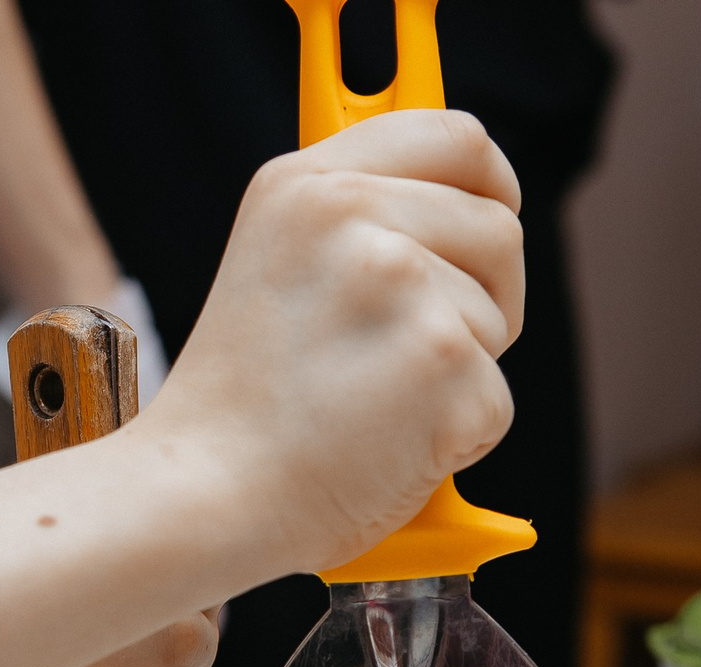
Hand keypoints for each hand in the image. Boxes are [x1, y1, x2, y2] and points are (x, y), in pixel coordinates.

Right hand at [135, 110, 525, 580]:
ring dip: (458, 374)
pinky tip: (382, 448)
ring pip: (499, 319)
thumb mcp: (273, 264)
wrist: (202, 495)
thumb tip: (466, 199)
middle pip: (498, 230)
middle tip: (406, 355)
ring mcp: (401, 284)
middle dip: (482, 297)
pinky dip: (454, 440)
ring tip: (369, 406)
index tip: (494, 213)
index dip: (491, 181)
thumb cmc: (239, 407)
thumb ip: (357, 220)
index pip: (454, 137)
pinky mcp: (441, 360)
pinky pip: (495, 399)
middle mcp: (353, 215)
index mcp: (309, 184)